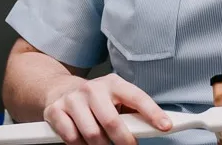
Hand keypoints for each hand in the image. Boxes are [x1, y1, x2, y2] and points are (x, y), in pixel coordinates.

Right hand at [43, 73, 171, 144]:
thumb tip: (153, 127)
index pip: (136, 97)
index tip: (165, 126)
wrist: (59, 90)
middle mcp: (93, 88)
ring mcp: (73, 99)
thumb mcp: (115, 98)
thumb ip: (131, 111)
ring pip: (92, 134)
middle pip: (111, 121)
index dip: (152, 112)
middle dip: (124, 141)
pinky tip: (85, 143)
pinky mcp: (56, 110)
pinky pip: (71, 138)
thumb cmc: (96, 99)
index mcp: (113, 83)